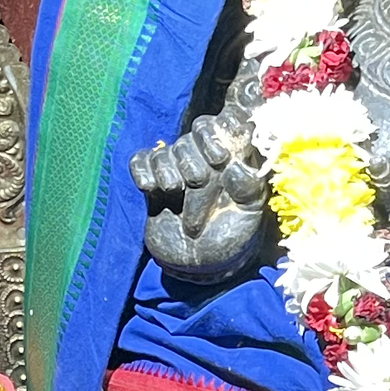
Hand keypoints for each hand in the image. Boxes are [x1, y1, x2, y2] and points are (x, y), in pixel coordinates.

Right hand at [131, 113, 270, 276]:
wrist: (202, 267)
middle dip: (194, 160)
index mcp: (233, 159)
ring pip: (168, 152)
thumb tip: (234, 162)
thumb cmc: (231, 237)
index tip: (219, 156)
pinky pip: (141, 161)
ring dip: (169, 169)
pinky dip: (143, 170)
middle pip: (191, 139)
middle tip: (198, 182)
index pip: (224, 123)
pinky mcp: (153, 183)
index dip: (218, 132)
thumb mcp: (249, 213)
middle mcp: (204, 158)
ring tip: (174, 190)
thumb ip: (248, 186)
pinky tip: (149, 187)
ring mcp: (177, 169)